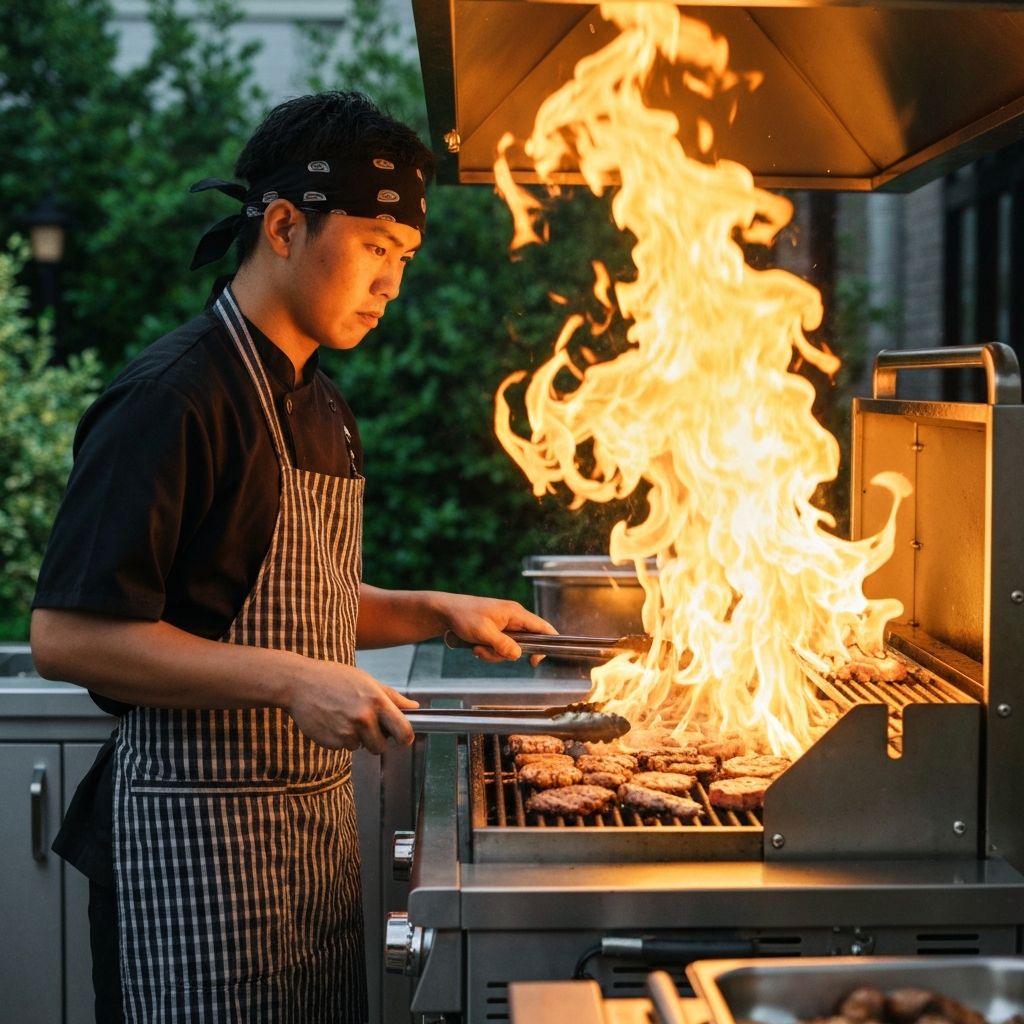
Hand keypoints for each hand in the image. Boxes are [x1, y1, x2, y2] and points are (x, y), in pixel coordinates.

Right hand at [286, 657, 419, 753]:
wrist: (299, 683)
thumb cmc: (334, 678)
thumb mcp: (367, 681)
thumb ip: (392, 697)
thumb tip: (414, 707)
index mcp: (377, 701)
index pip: (404, 732)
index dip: (406, 738)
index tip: (402, 737)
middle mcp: (363, 718)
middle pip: (382, 746)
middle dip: (377, 739)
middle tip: (366, 723)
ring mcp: (346, 732)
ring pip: (361, 747)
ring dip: (356, 738)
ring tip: (344, 716)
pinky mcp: (331, 742)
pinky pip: (343, 747)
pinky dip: (340, 738)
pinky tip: (332, 720)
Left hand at [437, 594, 556, 663]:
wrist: (445, 611)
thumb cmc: (463, 615)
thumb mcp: (483, 632)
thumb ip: (503, 644)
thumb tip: (518, 655)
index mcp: (515, 613)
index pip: (542, 627)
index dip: (548, 643)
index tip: (537, 660)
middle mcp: (513, 618)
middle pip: (525, 643)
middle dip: (507, 653)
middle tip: (490, 652)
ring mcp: (504, 625)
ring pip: (510, 648)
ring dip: (494, 654)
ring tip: (477, 647)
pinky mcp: (496, 631)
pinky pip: (500, 647)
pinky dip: (489, 651)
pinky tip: (476, 647)